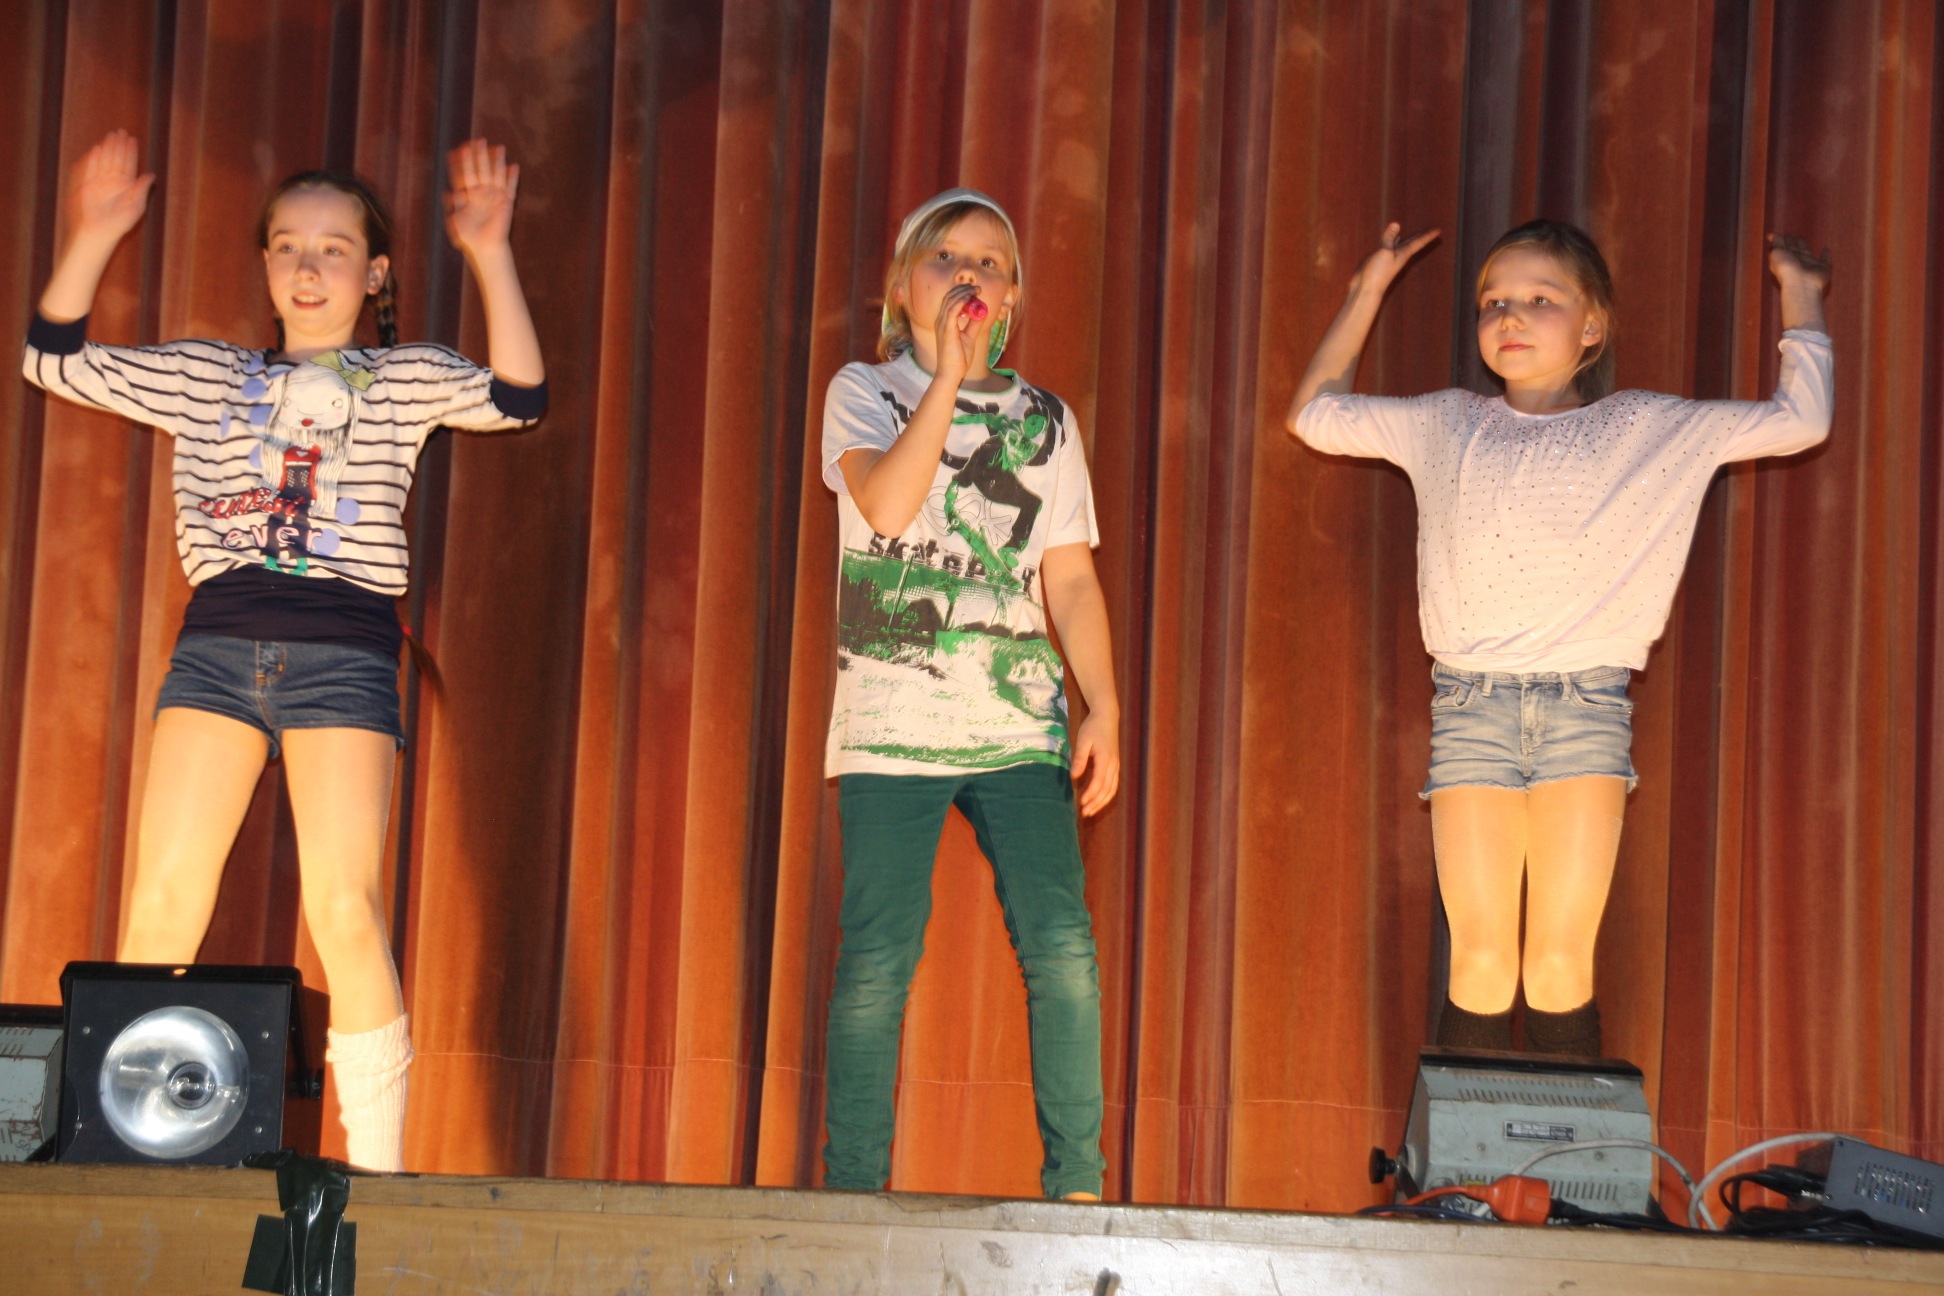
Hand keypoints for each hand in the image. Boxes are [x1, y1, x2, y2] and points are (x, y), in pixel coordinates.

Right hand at [68, 130, 154, 243]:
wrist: (98, 231)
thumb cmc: (119, 223)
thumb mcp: (136, 206)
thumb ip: (142, 189)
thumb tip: (151, 174)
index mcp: (127, 186)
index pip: (129, 164)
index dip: (131, 152)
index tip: (132, 139)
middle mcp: (113, 182)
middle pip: (116, 159)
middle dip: (119, 145)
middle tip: (121, 131)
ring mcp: (99, 182)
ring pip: (104, 161)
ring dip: (107, 148)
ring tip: (111, 135)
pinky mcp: (86, 185)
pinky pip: (90, 168)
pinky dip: (92, 159)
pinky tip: (96, 149)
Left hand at [444, 138, 519, 259]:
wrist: (484, 247)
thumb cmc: (468, 237)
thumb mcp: (455, 220)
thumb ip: (453, 206)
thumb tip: (450, 192)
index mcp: (468, 195)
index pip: (464, 174)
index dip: (461, 162)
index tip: (458, 149)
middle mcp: (481, 193)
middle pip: (480, 170)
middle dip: (479, 156)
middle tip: (477, 141)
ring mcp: (494, 197)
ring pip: (496, 174)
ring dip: (497, 161)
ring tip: (498, 147)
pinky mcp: (506, 203)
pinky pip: (510, 188)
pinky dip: (512, 178)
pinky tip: (514, 166)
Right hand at [931, 281, 985, 382]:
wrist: (951, 373)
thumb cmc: (958, 358)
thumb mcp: (969, 337)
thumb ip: (974, 324)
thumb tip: (981, 312)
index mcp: (943, 322)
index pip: (950, 300)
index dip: (962, 292)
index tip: (975, 290)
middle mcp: (940, 321)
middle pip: (949, 297)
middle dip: (963, 289)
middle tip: (977, 287)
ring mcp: (941, 325)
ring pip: (951, 301)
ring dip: (964, 293)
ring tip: (976, 290)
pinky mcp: (946, 330)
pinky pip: (952, 311)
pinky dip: (961, 301)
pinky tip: (970, 298)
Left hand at [1070, 707, 1120, 817]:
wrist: (1106, 717)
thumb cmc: (1092, 728)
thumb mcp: (1083, 741)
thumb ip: (1079, 759)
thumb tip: (1074, 776)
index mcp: (1106, 759)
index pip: (1099, 782)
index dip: (1091, 794)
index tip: (1082, 802)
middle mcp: (1113, 765)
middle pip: (1107, 789)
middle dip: (1096, 803)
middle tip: (1085, 813)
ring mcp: (1116, 766)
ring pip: (1112, 789)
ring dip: (1102, 802)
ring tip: (1091, 811)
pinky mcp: (1115, 766)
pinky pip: (1113, 785)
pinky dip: (1107, 796)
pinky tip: (1098, 801)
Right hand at [1348, 221, 1439, 298]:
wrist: (1366, 289)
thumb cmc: (1377, 273)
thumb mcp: (1385, 252)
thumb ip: (1389, 238)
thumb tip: (1396, 224)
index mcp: (1403, 254)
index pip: (1418, 242)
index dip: (1428, 236)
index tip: (1439, 230)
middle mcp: (1398, 256)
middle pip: (1412, 244)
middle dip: (1421, 237)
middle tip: (1433, 232)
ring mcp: (1389, 258)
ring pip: (1401, 246)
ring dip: (1408, 239)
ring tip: (1415, 234)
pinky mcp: (1379, 260)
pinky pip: (1389, 247)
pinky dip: (1393, 242)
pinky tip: (1394, 240)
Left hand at [1767, 232, 1829, 295]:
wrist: (1802, 284)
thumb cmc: (1786, 268)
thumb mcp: (1777, 252)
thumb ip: (1777, 243)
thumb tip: (1771, 235)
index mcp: (1784, 259)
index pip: (1783, 248)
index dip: (1783, 241)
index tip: (1782, 235)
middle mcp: (1795, 262)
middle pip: (1794, 250)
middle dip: (1793, 243)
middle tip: (1791, 236)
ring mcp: (1808, 265)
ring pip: (1806, 253)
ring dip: (1804, 246)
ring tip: (1802, 239)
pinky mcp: (1821, 268)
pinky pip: (1825, 260)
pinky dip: (1826, 255)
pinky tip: (1826, 250)